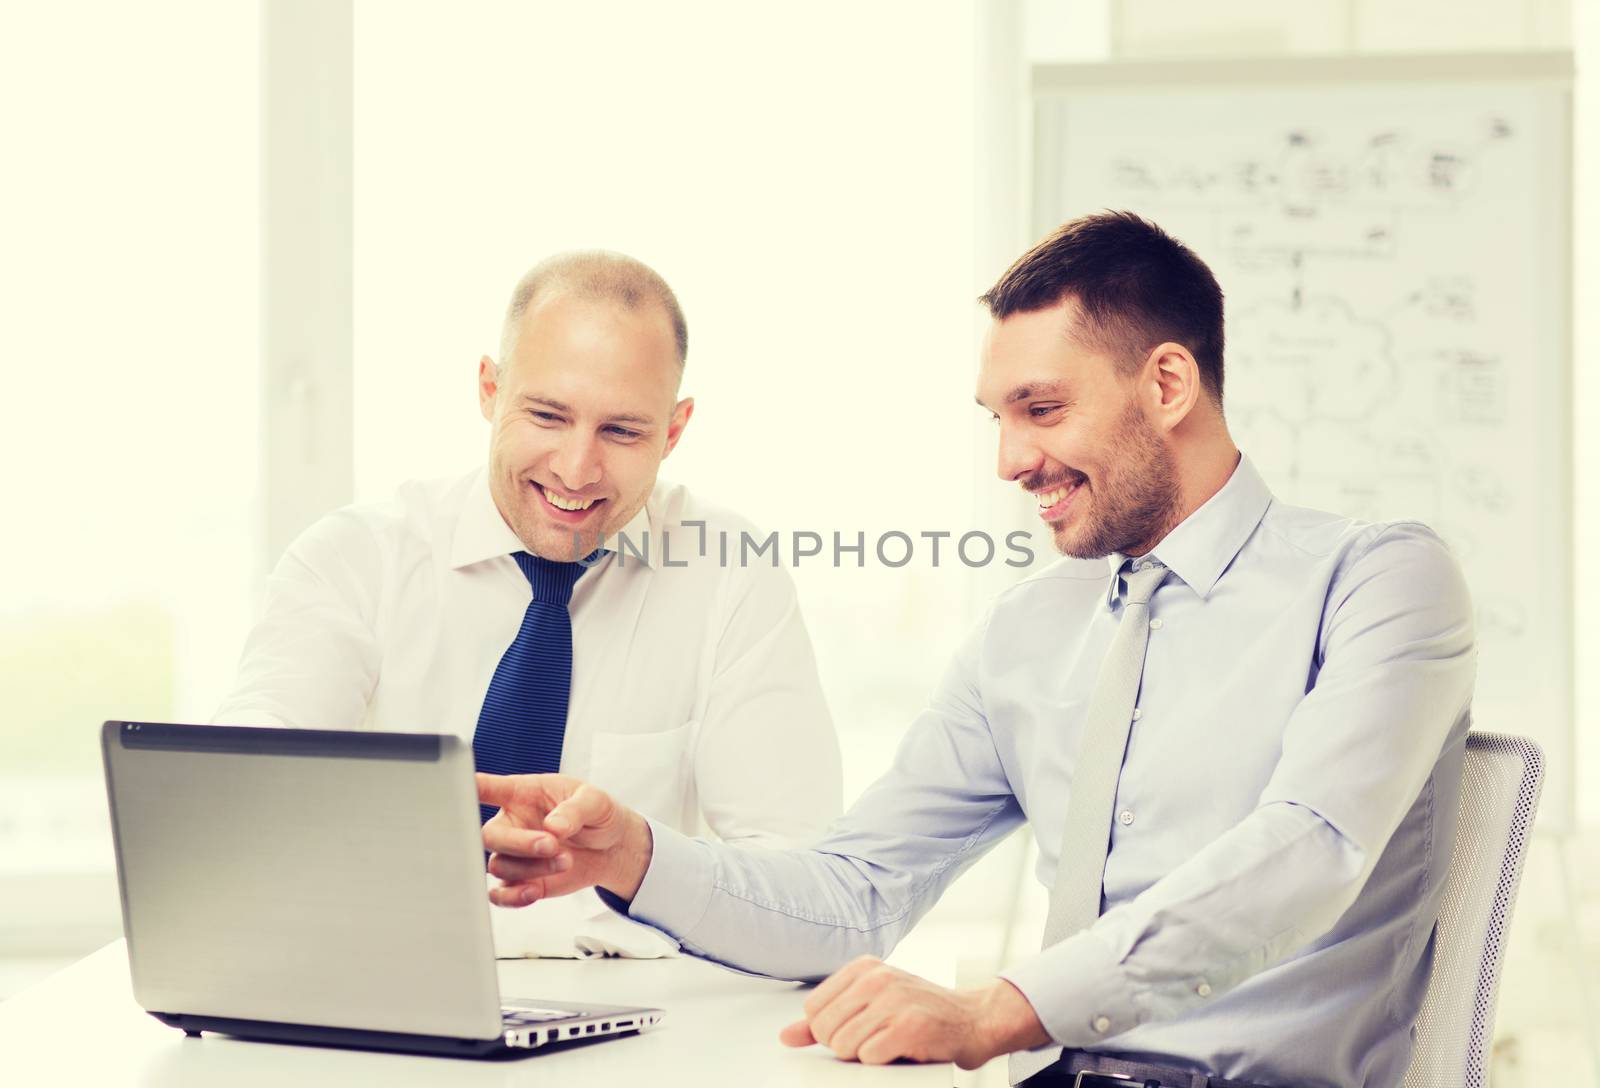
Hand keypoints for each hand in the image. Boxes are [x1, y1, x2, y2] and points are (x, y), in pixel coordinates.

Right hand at [476, 773, 652, 906]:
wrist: (611, 847)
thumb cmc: (597, 814)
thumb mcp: (595, 801)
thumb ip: (575, 809)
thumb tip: (554, 826)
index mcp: (521, 793)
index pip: (485, 787)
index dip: (465, 787)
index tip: (457, 789)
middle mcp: (511, 823)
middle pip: (488, 835)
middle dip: (518, 843)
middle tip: (551, 844)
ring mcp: (513, 854)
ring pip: (499, 866)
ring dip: (532, 868)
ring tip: (565, 859)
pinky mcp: (521, 880)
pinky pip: (501, 894)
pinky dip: (514, 897)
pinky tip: (534, 891)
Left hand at [778, 956, 1048, 1068]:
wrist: (971, 1019)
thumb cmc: (917, 1012)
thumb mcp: (869, 1005)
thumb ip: (826, 1019)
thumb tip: (786, 1035)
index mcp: (863, 968)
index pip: (813, 1010)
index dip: (829, 1031)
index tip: (856, 1029)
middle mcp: (876, 978)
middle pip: (825, 1030)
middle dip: (844, 1046)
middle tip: (875, 1039)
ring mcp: (894, 1000)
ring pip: (843, 1045)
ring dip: (864, 1055)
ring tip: (888, 1043)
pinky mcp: (909, 1026)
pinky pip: (869, 1056)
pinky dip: (882, 1062)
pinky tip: (900, 1049)